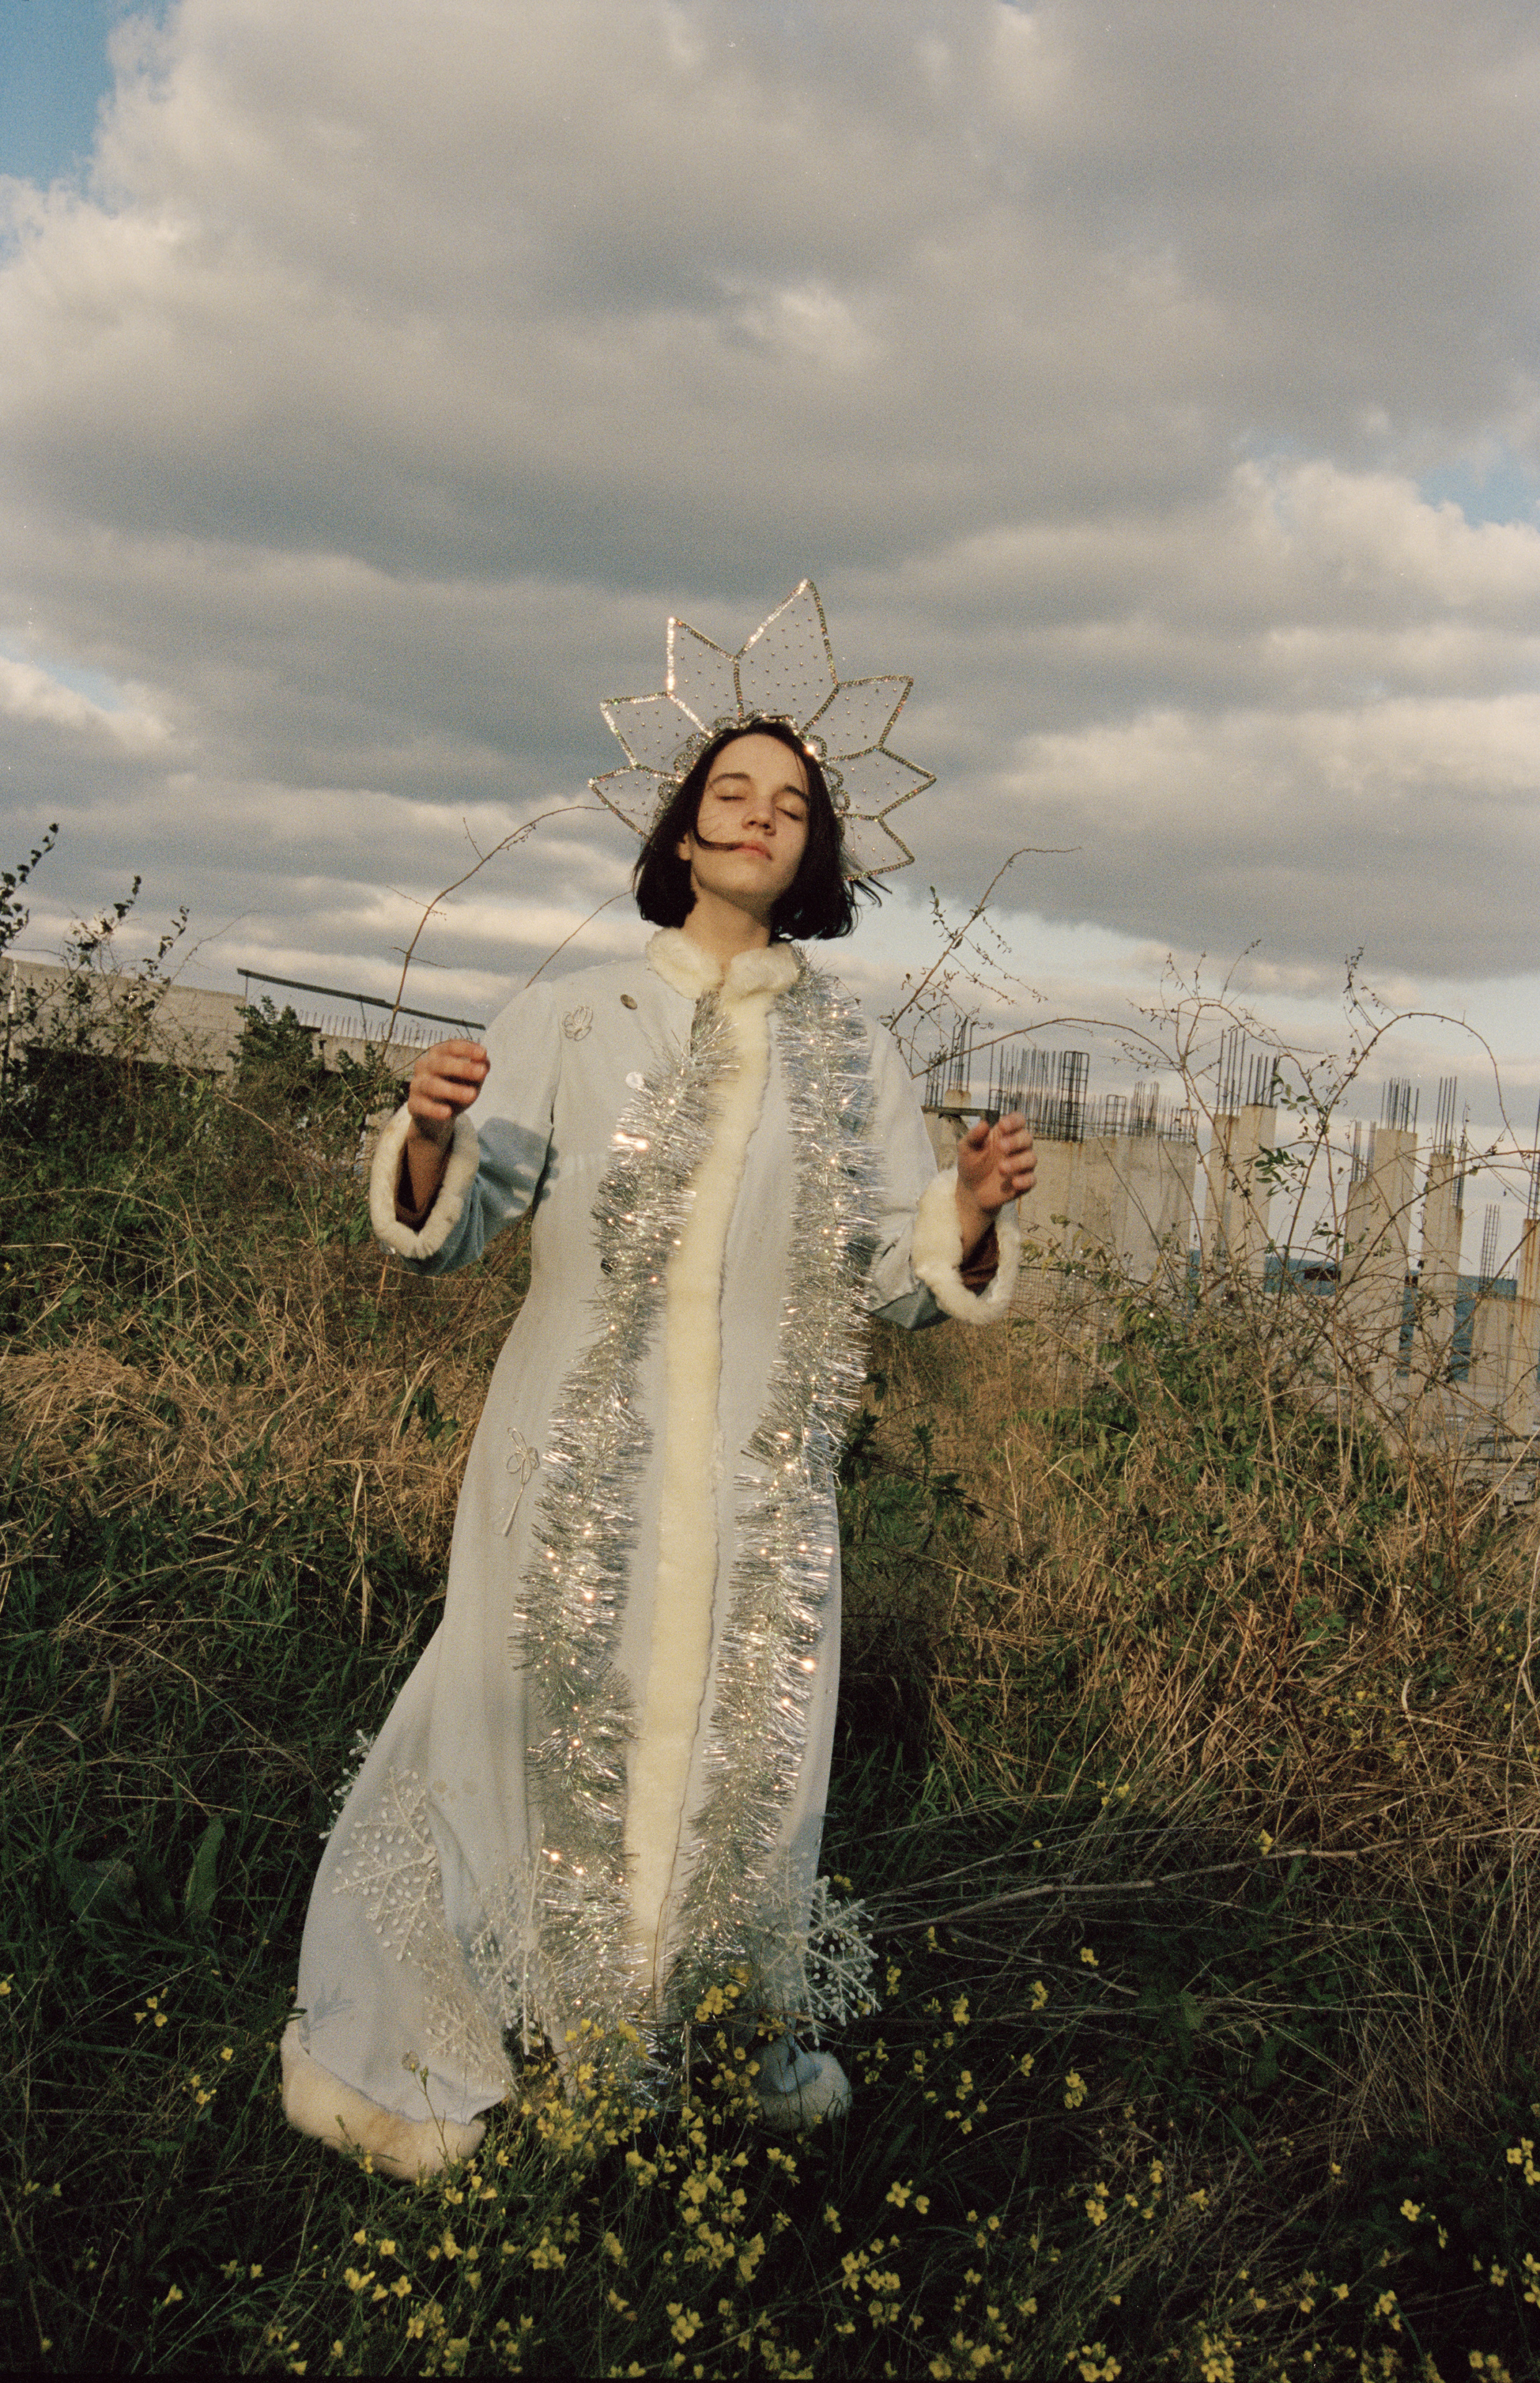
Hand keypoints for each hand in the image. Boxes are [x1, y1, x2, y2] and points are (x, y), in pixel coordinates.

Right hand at [406, 1039, 488, 1147]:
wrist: (439, 1116)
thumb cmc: (456, 1090)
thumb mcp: (472, 1080)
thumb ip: (478, 1070)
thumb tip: (485, 1062)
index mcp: (438, 1055)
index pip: (451, 1047)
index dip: (467, 1049)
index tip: (483, 1053)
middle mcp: (425, 1066)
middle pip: (441, 1063)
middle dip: (462, 1067)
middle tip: (481, 1072)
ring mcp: (417, 1084)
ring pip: (431, 1085)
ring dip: (453, 1090)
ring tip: (471, 1096)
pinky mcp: (413, 1104)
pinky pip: (421, 1105)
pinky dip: (434, 1109)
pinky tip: (447, 1112)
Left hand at [955, 1110, 1034, 1255]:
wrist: (968, 1196)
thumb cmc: (968, 1168)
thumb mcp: (964, 1150)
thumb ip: (972, 1137)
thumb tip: (983, 1123)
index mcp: (1003, 1136)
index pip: (1018, 1121)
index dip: (1014, 1121)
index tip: (1002, 1126)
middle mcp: (1015, 1150)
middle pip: (1028, 1138)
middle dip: (1016, 1142)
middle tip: (999, 1148)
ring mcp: (1020, 1168)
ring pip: (1032, 1159)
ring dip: (1019, 1162)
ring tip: (1001, 1169)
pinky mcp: (1021, 1186)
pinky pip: (1032, 1181)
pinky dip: (1024, 1180)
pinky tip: (1011, 1183)